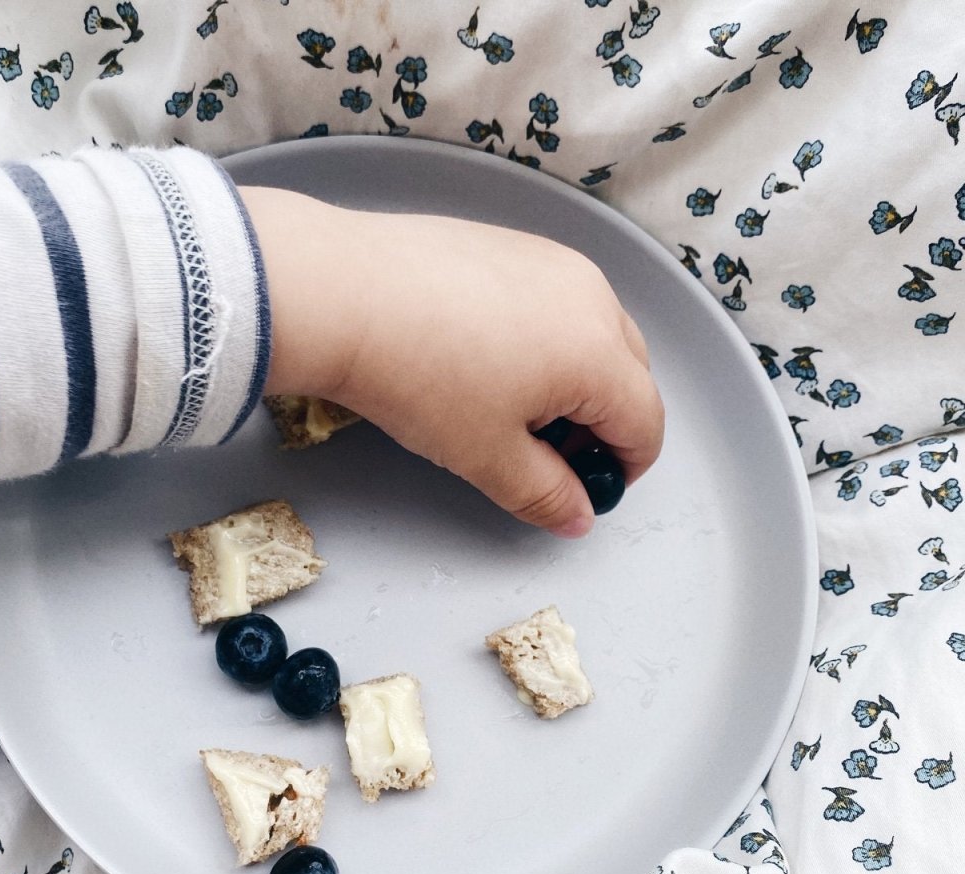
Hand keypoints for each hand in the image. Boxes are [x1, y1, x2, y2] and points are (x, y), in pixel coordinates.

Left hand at [241, 186, 662, 537]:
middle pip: (629, 374)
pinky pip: (553, 297)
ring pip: (594, 331)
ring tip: (510, 405)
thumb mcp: (486, 456)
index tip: (585, 490)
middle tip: (547, 454)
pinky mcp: (512, 241)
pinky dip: (543, 335)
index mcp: (599, 356)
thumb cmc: (418, 377)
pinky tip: (483, 356)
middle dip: (602, 422)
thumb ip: (545, 494)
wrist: (343, 295)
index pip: (646, 425)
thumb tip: (577, 516)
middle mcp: (592, 297)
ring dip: (575, 377)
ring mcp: (553, 260)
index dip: (623, 469)